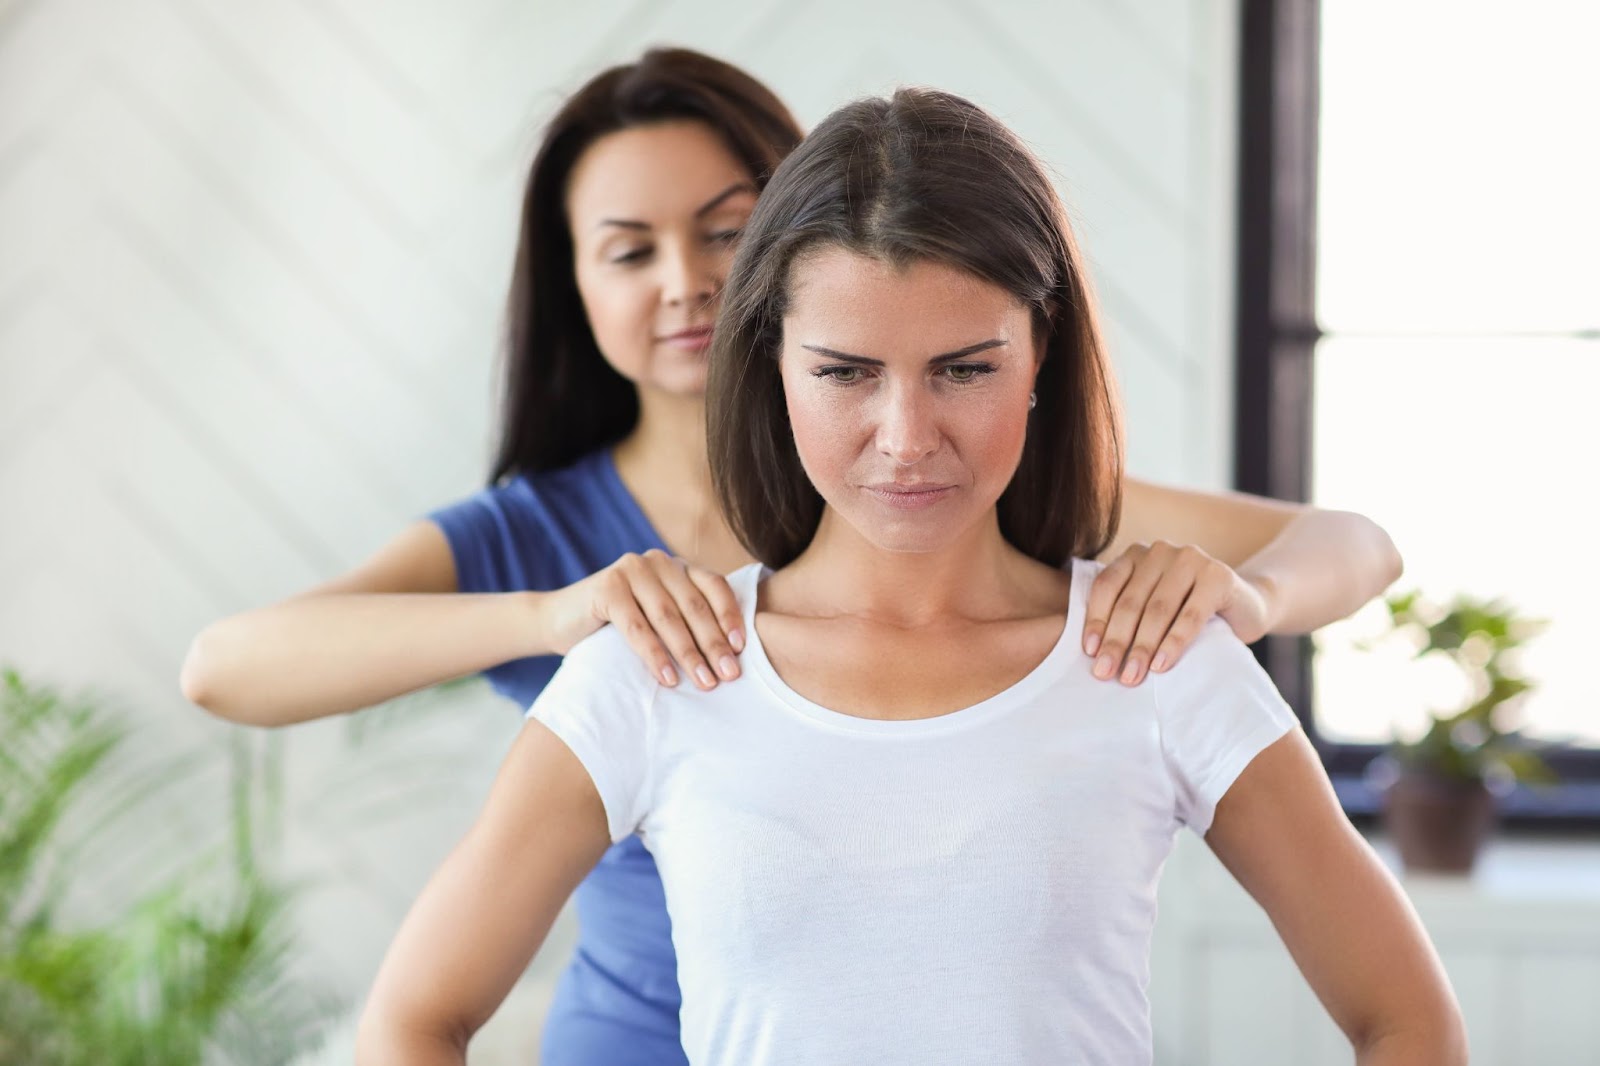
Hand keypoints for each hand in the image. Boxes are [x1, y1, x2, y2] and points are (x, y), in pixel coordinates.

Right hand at [543, 550, 743, 689]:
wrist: (559, 621)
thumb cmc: (616, 627)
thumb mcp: (658, 618)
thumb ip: (687, 621)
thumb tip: (731, 657)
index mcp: (677, 566)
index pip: (715, 587)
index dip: (730, 617)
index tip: (741, 649)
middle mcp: (658, 561)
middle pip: (694, 605)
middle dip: (714, 644)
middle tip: (728, 675)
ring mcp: (631, 570)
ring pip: (668, 617)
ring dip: (689, 653)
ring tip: (704, 682)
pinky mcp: (607, 586)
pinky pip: (637, 627)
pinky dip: (654, 655)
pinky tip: (667, 677)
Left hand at [1083, 541, 1273, 685]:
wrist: (1246, 606)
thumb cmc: (1189, 614)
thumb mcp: (1153, 609)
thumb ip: (1127, 616)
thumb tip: (1092, 653)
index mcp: (1137, 555)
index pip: (1107, 586)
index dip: (1096, 619)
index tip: (1089, 652)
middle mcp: (1161, 551)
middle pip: (1131, 601)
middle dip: (1116, 641)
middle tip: (1105, 673)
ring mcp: (1191, 559)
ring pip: (1158, 609)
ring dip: (1142, 647)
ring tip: (1132, 676)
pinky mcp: (1219, 576)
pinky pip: (1191, 615)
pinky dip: (1173, 643)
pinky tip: (1161, 665)